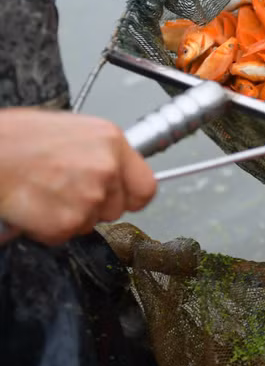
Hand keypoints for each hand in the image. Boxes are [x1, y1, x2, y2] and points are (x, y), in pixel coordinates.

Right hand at [0, 109, 156, 245]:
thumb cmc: (17, 138)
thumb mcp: (73, 131)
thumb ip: (101, 153)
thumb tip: (113, 171)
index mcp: (112, 142)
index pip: (146, 186)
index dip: (132, 197)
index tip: (122, 199)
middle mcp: (107, 169)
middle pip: (116, 209)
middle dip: (93, 207)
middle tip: (64, 191)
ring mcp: (90, 197)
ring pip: (90, 223)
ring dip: (69, 216)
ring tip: (45, 193)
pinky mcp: (67, 221)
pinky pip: (64, 235)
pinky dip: (47, 228)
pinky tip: (34, 206)